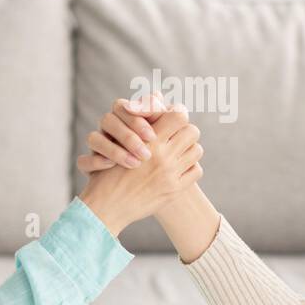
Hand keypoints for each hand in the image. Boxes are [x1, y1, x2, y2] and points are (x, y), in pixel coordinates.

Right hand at [77, 92, 173, 172]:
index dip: (135, 118)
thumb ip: (167, 119)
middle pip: (108, 120)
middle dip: (128, 136)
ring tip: (134, 164)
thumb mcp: (163, 140)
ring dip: (114, 150)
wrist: (137, 194)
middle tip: (147, 155)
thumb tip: (176, 107)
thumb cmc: (156, 163)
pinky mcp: (88, 166)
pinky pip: (83, 161)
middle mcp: (108, 132)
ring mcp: (96, 149)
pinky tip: (110, 167)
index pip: (124, 106)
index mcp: (123, 120)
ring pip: (93, 138)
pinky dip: (95, 162)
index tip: (154, 136)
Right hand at [78, 105, 202, 235]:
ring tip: (179, 151)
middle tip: (177, 134)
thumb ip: (141, 119)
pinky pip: (196, 171)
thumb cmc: (108, 170)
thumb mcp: (117, 140)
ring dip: (189, 148)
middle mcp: (162, 157)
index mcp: (149, 141)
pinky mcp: (175, 190)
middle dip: (185, 130)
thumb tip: (158, 97)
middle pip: (192, 131)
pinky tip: (179, 168)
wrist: (107, 207)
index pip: (179, 115)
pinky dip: (190, 168)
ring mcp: (171, 175)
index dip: (177, 113)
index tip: (173, 117)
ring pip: (197, 150)